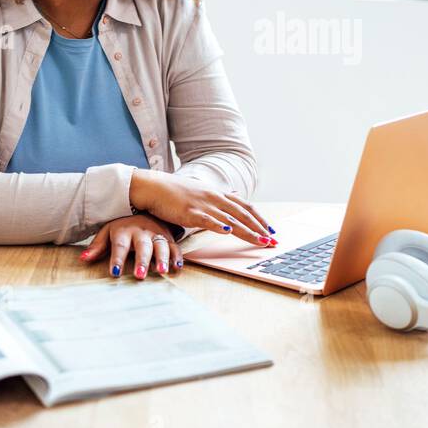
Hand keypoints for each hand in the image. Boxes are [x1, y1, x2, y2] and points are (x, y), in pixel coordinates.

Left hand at [79, 213, 181, 278]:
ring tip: (162, 271)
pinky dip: (177, 257)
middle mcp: (141, 232)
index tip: (115, 272)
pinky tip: (176, 268)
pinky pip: (174, 247)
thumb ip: (97, 246)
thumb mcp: (107, 232)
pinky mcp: (168, 238)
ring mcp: (156, 234)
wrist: (144, 209)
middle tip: (140, 275)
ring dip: (162, 259)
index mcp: (124, 230)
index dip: (117, 259)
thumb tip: (83, 259)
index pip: (119, 245)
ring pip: (160, 246)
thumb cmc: (123, 228)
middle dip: (141, 260)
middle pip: (142, 246)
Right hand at [129, 170, 275, 247]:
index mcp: (218, 194)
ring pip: (230, 219)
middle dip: (260, 228)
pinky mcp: (189, 212)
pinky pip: (207, 220)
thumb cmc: (176, 192)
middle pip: (243, 214)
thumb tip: (234, 195)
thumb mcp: (202, 192)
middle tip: (273, 241)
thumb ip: (219, 196)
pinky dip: (219, 226)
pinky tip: (229, 232)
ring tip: (261, 241)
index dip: (260, 219)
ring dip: (248, 231)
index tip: (272, 230)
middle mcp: (215, 198)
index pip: (245, 207)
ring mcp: (203, 205)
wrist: (154, 186)